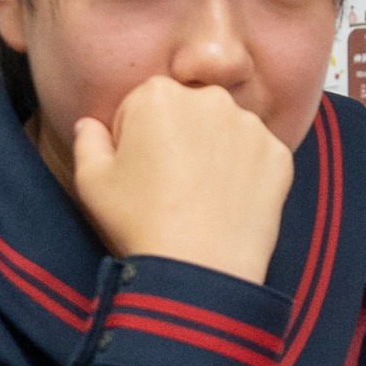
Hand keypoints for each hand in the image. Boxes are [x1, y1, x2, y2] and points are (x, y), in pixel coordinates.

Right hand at [60, 75, 292, 280]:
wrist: (199, 271)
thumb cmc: (139, 225)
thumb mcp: (91, 183)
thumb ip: (87, 141)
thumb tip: (90, 125)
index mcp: (157, 95)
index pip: (143, 105)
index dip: (136, 140)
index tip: (140, 172)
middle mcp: (209, 98)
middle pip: (189, 112)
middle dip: (179, 137)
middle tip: (171, 186)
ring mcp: (250, 125)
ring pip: (226, 131)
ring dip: (215, 153)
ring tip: (201, 198)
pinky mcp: (278, 154)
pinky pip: (258, 156)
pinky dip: (247, 174)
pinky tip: (228, 202)